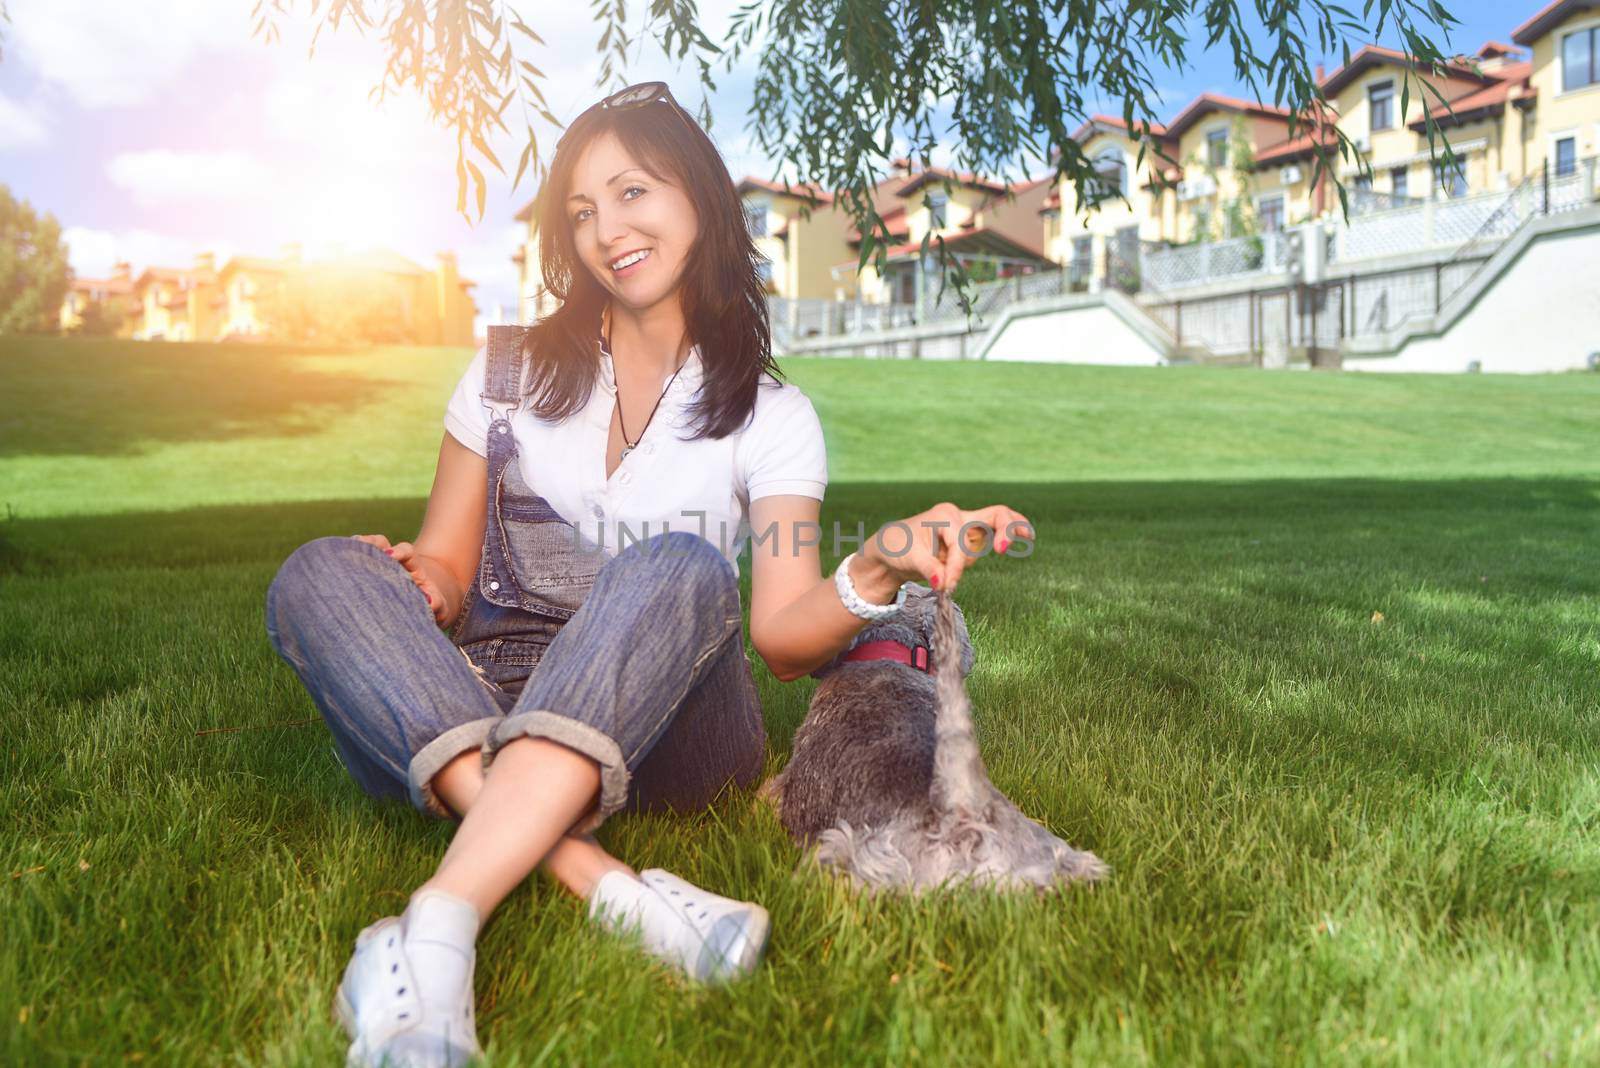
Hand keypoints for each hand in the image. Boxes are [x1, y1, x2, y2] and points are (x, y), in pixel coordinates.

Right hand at [349, 534, 448, 625]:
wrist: (423, 605)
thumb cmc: (431, 604)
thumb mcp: (438, 605)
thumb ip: (436, 603)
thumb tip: (429, 602)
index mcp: (412, 566)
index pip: (405, 551)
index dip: (399, 551)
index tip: (391, 555)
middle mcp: (393, 561)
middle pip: (380, 543)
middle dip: (370, 542)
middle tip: (359, 543)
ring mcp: (377, 565)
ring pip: (364, 549)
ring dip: (353, 549)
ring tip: (340, 552)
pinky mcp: (364, 573)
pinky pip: (352, 563)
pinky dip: (343, 562)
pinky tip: (331, 566)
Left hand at [860, 502, 1033, 593]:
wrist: (890, 551)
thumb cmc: (897, 548)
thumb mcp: (908, 558)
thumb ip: (929, 569)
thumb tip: (944, 584)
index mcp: (944, 515)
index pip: (961, 544)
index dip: (956, 567)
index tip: (946, 588)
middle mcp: (959, 517)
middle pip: (996, 515)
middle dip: (1007, 530)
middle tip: (1005, 550)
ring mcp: (967, 526)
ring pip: (992, 535)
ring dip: (982, 551)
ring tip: (958, 558)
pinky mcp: (969, 538)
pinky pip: (994, 534)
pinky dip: (1008, 534)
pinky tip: (1026, 535)